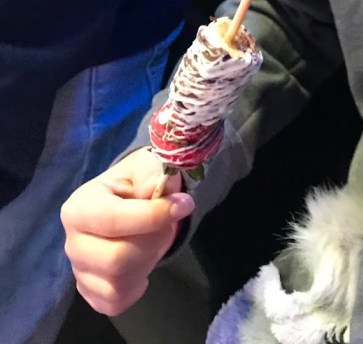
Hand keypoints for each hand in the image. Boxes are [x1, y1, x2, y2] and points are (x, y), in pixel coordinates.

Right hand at [60, 147, 193, 315]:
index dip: (153, 216)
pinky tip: (142, 264)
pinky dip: (136, 288)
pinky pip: (115, 303)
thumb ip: (150, 173)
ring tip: (152, 241)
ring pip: (117, 285)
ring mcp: (78, 270)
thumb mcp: (146, 166)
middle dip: (153, 241)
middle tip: (167, 224)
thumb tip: (155, 191)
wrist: (130, 201)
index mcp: (79, 206)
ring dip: (147, 263)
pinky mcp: (89, 291)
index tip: (184, 205)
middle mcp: (72, 242)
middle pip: (116, 259)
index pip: (114, 219)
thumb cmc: (136, 183)